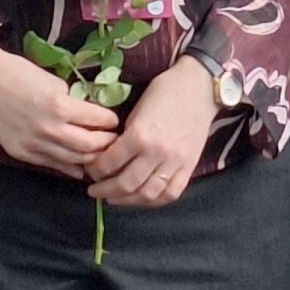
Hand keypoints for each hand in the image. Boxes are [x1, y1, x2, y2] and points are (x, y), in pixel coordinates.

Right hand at [0, 39, 120, 176]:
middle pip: (91, 146)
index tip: (114, 120)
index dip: (110, 121)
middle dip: (106, 143)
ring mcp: (35, 145)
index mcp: (60, 106)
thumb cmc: (19, 73)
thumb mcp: (54, 81)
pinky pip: (53, 165)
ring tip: (99, 152)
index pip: (98, 120)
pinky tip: (80, 166)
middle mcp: (49, 129)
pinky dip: (70, 167)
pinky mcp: (22, 154)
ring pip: (74, 161)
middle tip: (112, 139)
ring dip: (90, 158)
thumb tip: (92, 115)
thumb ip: (74, 101)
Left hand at [86, 57, 216, 208]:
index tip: (90, 171)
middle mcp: (157, 153)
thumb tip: (110, 158)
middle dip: (105, 191)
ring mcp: (175, 162)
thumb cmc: (165, 91)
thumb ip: (125, 136)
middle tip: (95, 191)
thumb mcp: (137, 109)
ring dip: (127, 200)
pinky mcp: (189, 167)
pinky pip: (171, 194)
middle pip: (126, 184)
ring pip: (147, 194)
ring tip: (114, 198)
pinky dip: (154, 201)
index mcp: (140, 135)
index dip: (95, 171)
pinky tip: (142, 198)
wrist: (200, 87)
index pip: (109, 164)